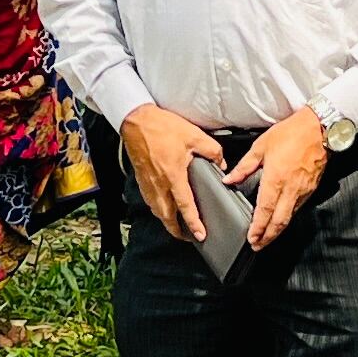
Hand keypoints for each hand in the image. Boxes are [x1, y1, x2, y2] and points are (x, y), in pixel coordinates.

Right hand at [115, 104, 220, 244]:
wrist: (136, 120)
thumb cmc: (161, 127)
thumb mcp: (193, 135)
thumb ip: (212, 151)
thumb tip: (221, 162)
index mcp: (173, 175)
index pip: (185, 206)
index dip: (193, 223)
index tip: (200, 235)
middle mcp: (159, 183)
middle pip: (166, 216)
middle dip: (176, 231)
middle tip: (187, 236)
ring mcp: (148, 182)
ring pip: (156, 210)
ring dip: (166, 221)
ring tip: (175, 224)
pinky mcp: (141, 177)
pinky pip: (149, 200)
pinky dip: (157, 208)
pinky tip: (162, 205)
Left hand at [234, 109, 331, 248]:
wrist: (320, 129)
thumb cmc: (291, 134)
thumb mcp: (261, 146)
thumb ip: (244, 166)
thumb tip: (230, 179)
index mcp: (275, 179)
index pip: (265, 211)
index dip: (257, 228)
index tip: (251, 238)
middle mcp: (290, 189)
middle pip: (279, 222)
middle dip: (268, 237)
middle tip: (257, 246)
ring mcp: (303, 191)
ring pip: (290, 218)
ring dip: (278, 230)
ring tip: (267, 237)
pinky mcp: (311, 189)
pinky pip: (298, 208)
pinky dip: (288, 218)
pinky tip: (282, 219)